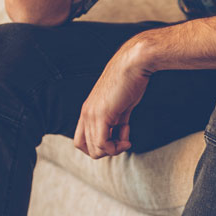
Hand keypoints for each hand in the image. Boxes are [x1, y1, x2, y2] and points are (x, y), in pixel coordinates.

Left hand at [74, 42, 151, 158]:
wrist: (133, 64)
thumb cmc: (130, 81)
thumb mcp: (121, 106)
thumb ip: (117, 121)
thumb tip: (120, 137)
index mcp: (88, 110)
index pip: (81, 140)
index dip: (99, 146)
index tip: (116, 138)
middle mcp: (86, 113)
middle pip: (87, 148)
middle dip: (107, 150)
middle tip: (123, 141)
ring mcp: (92, 114)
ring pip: (96, 149)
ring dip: (114, 149)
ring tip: (126, 137)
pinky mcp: (102, 115)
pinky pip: (103, 144)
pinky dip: (116, 147)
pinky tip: (127, 138)